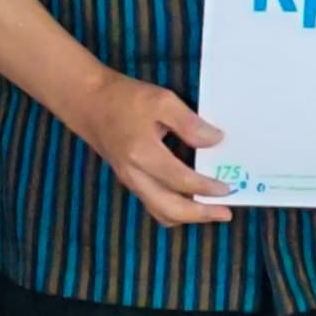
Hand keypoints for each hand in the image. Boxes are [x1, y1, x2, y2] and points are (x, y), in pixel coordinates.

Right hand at [70, 68, 232, 225]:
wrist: (88, 103)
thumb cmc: (125, 99)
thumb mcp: (161, 100)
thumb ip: (189, 123)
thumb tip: (214, 141)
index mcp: (142, 153)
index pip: (180, 180)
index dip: (206, 188)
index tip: (227, 188)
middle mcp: (134, 174)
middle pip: (170, 209)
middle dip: (200, 215)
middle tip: (225, 213)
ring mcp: (130, 181)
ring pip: (161, 212)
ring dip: (188, 216)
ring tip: (211, 211)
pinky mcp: (130, 182)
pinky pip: (154, 205)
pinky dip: (174, 209)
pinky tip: (191, 200)